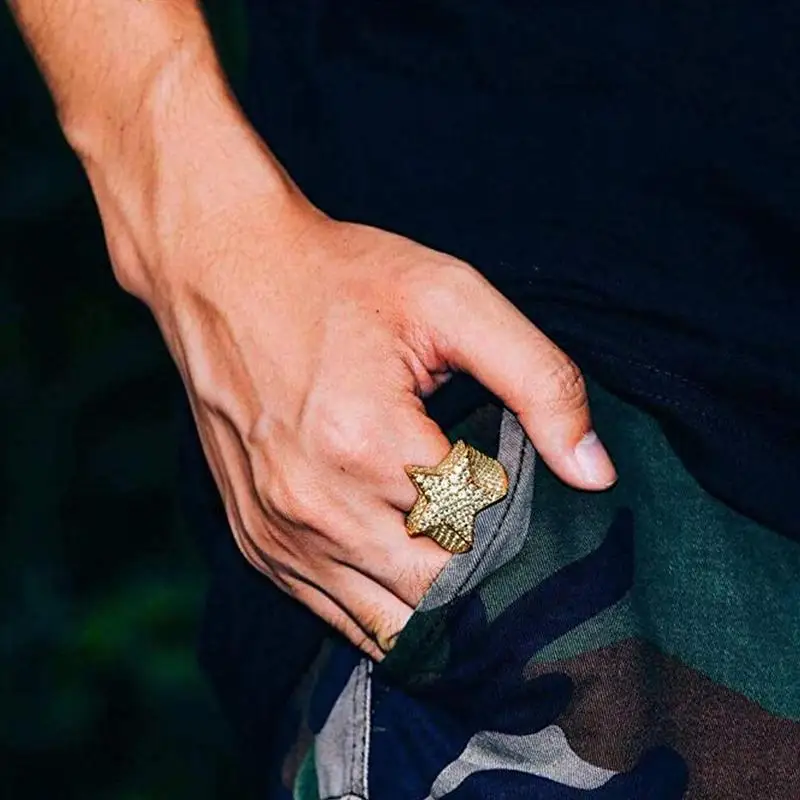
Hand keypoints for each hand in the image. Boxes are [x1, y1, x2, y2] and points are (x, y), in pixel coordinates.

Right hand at [90, 109, 615, 660]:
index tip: (525, 497)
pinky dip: (384, 611)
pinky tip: (411, 584)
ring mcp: (278, 532)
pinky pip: (335, 615)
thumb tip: (595, 473)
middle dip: (484, 577)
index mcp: (368, 443)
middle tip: (508, 544)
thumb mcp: (452, 299)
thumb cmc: (340, 279)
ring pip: (387, 625)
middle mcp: (315, 505)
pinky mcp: (256, 540)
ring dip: (438, 609)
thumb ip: (538, 381)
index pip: (480, 536)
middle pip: (436, 594)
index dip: (519, 527)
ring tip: (466, 570)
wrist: (224, 271)